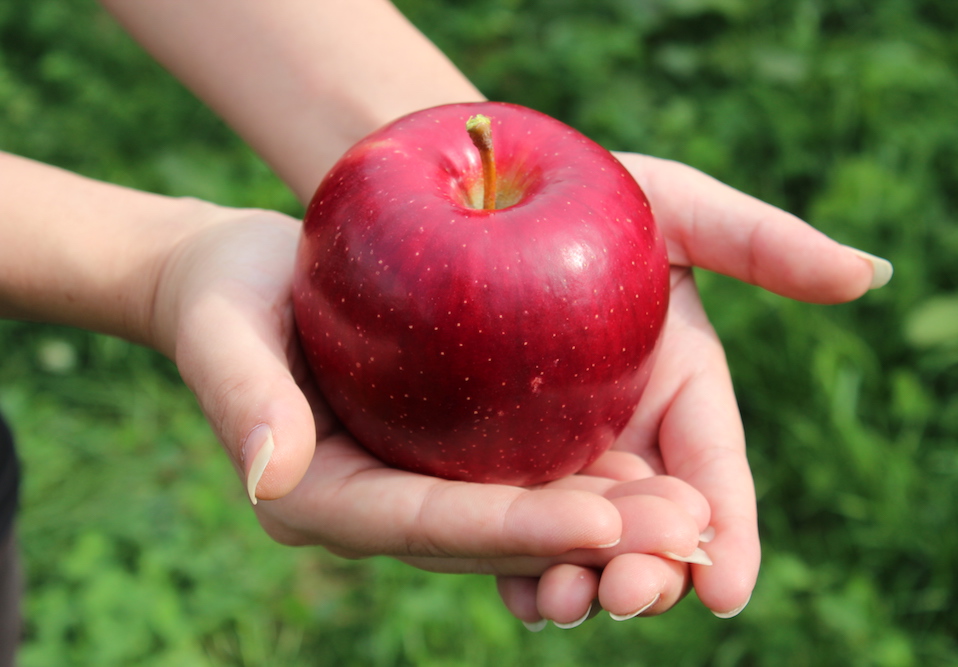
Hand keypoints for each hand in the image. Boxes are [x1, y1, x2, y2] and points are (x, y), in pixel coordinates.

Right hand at [150, 204, 714, 587]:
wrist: (250, 280)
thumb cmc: (226, 294)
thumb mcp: (223, 329)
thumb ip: (242, 396)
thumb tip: (271, 475)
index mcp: (322, 498)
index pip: (425, 525)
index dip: (514, 530)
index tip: (603, 522)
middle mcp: (381, 507)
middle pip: (491, 537)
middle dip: (590, 540)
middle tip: (690, 531)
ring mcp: (421, 484)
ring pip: (524, 517)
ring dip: (613, 523)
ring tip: (702, 517)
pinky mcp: (451, 454)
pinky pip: (527, 477)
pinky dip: (593, 481)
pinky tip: (666, 475)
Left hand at [495, 153, 890, 627]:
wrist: (489, 195)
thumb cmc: (591, 195)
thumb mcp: (673, 205)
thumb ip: (762, 242)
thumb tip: (868, 274)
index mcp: (682, 389)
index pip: (714, 474)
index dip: (728, 532)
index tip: (728, 588)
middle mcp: (628, 431)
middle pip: (649, 521)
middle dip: (650, 569)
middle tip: (630, 597)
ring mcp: (562, 450)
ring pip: (584, 536)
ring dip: (581, 579)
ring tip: (564, 604)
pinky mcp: (498, 456)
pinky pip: (513, 523)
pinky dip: (517, 563)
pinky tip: (513, 590)